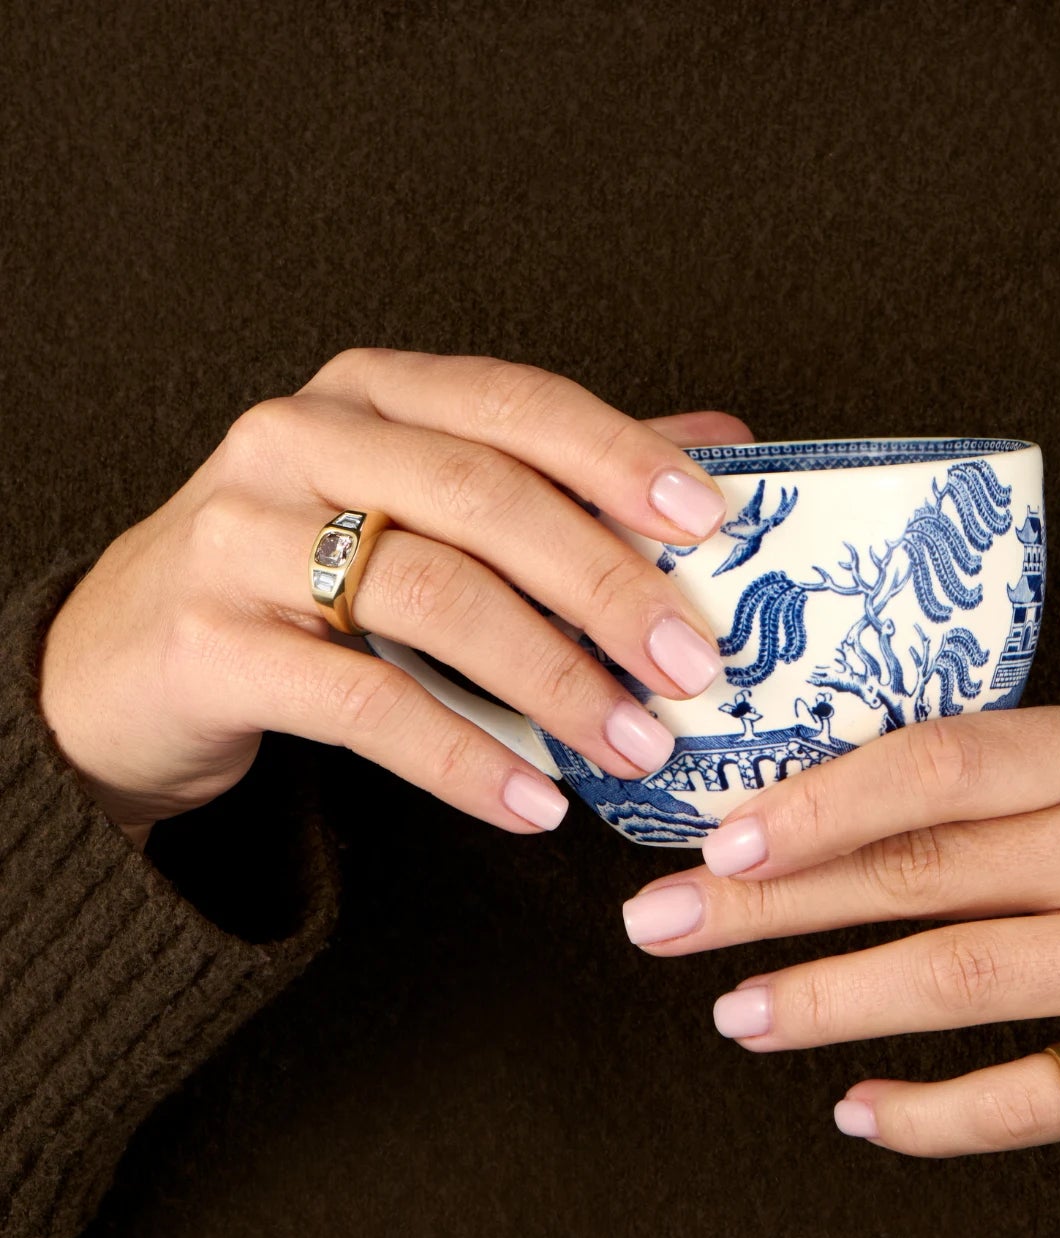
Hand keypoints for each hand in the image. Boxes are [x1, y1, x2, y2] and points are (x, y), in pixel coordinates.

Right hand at [39, 348, 751, 850]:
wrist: (125, 661)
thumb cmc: (306, 579)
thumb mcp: (424, 511)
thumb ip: (558, 479)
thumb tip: (719, 450)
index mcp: (371, 396)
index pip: (516, 404)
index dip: (619, 458)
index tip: (712, 525)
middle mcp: (299, 440)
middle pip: (484, 498)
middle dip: (606, 586)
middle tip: (692, 666)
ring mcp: (241, 537)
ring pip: (431, 595)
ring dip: (552, 681)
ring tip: (632, 747)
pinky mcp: (210, 644)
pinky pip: (364, 704)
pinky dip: (464, 758)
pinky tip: (535, 804)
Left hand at [620, 707, 1059, 1185]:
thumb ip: (1002, 789)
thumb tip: (818, 812)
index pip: (939, 763)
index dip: (819, 802)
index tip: (718, 837)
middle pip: (922, 869)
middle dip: (772, 901)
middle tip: (660, 923)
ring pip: (958, 977)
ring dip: (827, 1000)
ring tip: (735, 1014)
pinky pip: (1028, 1099)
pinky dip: (930, 1113)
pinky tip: (857, 1111)